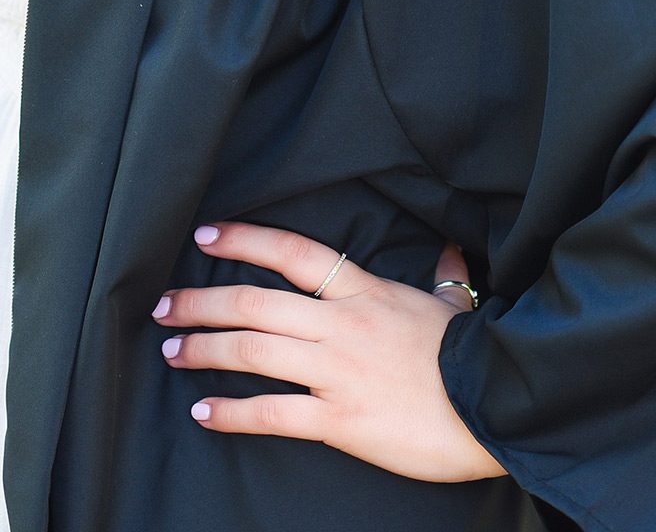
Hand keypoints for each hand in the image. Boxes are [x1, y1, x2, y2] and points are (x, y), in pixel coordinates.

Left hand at [150, 219, 507, 481]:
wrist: (494, 407)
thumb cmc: (472, 354)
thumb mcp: (455, 304)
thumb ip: (446, 273)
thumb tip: (453, 248)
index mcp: (364, 291)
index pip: (292, 252)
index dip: (244, 239)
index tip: (204, 235)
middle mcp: (341, 324)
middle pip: (256, 301)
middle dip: (202, 300)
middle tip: (162, 305)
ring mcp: (337, 372)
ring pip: (254, 351)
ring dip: (205, 349)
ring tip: (172, 352)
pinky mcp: (339, 421)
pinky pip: (274, 414)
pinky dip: (233, 413)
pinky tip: (204, 414)